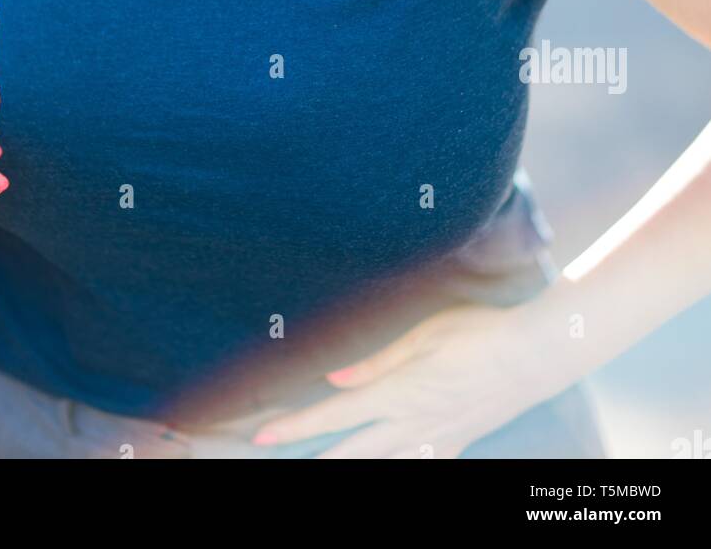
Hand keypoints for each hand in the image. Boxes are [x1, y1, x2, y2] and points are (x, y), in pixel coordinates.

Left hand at [252, 300, 542, 458]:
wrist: (538, 357)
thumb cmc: (481, 332)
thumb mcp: (427, 332)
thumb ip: (378, 360)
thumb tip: (336, 380)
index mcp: (400, 392)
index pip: (336, 415)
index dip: (296, 426)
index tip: (262, 434)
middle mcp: (413, 423)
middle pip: (351, 453)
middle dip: (312, 461)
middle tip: (278, 463)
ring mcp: (437, 439)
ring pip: (382, 468)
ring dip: (349, 469)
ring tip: (321, 469)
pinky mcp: (457, 443)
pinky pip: (418, 465)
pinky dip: (396, 470)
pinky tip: (387, 464)